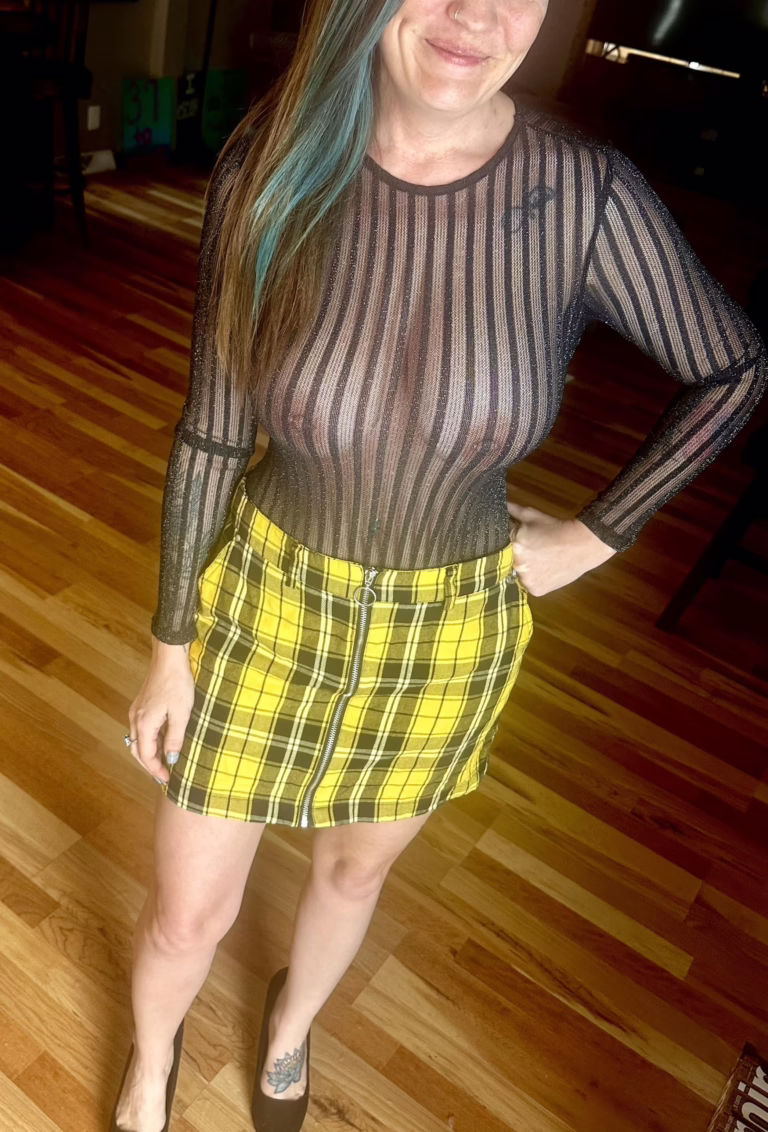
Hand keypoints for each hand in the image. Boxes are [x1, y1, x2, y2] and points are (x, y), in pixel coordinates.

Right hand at [127, 643, 194, 783]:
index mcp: (144, 724)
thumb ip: (174, 738)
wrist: (169, 657)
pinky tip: (163, 741)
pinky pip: (142, 729)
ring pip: (138, 740)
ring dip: (149, 753)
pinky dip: (150, 740)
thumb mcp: (181, 713)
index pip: (146, 755)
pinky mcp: (142, 704)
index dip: (157, 770)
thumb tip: (171, 759)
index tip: (168, 779)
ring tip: (165, 762)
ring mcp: (137, 711)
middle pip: (138, 750)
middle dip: (150, 765)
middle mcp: (135, 719)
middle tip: (165, 775)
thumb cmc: (177, 684)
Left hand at [507, 501, 616, 596]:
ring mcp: (526, 580)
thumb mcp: (531, 515)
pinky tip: (543, 570)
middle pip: (507, 562)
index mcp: (513, 546)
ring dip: (524, 568)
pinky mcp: (536, 590)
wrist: (582, 544)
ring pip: (517, 575)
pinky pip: (529, 584)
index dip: (505, 544)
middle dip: (514, 556)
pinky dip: (534, 578)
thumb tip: (499, 503)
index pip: (499, 547)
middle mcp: (516, 566)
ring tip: (538, 560)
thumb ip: (511, 510)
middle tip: (530, 551)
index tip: (515, 542)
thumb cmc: (555, 527)